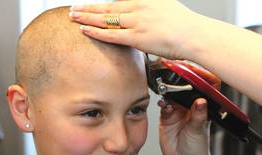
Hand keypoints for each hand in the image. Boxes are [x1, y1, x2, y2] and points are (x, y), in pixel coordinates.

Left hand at [70, 0, 197, 58]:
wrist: (195, 35)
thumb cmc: (184, 26)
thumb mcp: (165, 8)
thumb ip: (150, 10)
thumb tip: (141, 18)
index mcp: (144, 0)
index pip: (116, 2)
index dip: (100, 5)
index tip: (89, 5)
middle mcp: (138, 8)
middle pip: (107, 8)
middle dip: (88, 9)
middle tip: (73, 9)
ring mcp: (137, 22)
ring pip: (106, 19)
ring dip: (88, 18)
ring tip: (74, 17)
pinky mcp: (138, 37)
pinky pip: (112, 35)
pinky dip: (97, 32)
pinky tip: (85, 30)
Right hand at [158, 62, 219, 154]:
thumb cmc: (197, 150)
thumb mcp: (198, 131)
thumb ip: (198, 116)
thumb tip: (200, 101)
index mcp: (202, 108)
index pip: (205, 85)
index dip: (201, 75)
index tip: (193, 70)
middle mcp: (190, 107)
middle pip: (187, 86)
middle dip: (181, 78)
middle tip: (175, 73)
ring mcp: (177, 111)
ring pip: (173, 93)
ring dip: (169, 90)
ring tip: (168, 91)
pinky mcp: (166, 116)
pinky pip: (164, 104)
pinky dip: (163, 102)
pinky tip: (164, 105)